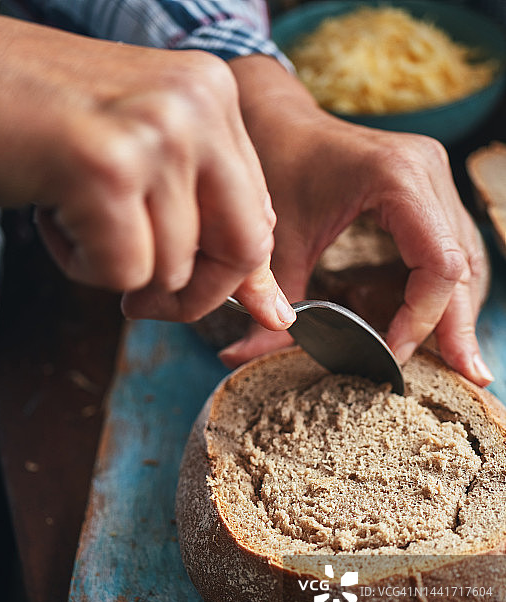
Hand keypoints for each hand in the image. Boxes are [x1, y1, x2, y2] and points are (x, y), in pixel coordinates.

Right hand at [0, 15, 295, 330]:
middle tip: (141, 298)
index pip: (260, 217)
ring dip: (115, 265)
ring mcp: (156, 131)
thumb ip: (208, 226)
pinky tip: (53, 214)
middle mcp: (198, 104)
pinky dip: (81, 265)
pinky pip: (122, 273)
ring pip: (172, 268)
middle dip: (194, 295)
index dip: (229, 273)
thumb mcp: (142, 164)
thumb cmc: (43, 127)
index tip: (194, 293)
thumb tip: (274, 314)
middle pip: (244, 249)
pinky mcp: (107, 166)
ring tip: (72, 211)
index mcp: (214, 96)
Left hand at [223, 55, 492, 386]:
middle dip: (457, 326)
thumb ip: (270, 299)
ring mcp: (434, 179)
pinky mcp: (428, 191)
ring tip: (460, 362)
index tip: (388, 354)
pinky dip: (447, 290)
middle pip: (462, 265)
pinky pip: (451, 248)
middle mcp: (428, 172)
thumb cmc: (275, 165)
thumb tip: (240, 359)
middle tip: (468, 376)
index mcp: (397, 177)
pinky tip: (444, 324)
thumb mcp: (273, 238)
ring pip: (465, 258)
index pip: (437, 264)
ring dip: (458, 311)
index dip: (420, 319)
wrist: (277, 116)